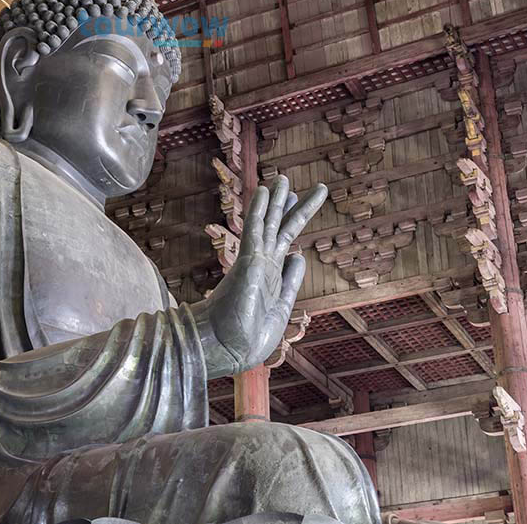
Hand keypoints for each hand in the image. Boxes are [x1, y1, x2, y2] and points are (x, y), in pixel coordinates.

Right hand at [192, 175, 327, 377]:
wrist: (227, 349)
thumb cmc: (248, 338)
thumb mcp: (281, 308)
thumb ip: (291, 282)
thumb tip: (300, 257)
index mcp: (271, 276)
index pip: (284, 242)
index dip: (292, 222)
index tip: (297, 204)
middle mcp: (263, 264)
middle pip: (278, 227)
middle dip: (288, 205)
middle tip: (291, 183)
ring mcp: (255, 261)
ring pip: (268, 223)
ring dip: (276, 200)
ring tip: (283, 178)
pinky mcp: (247, 262)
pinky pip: (253, 230)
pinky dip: (258, 210)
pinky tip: (263, 191)